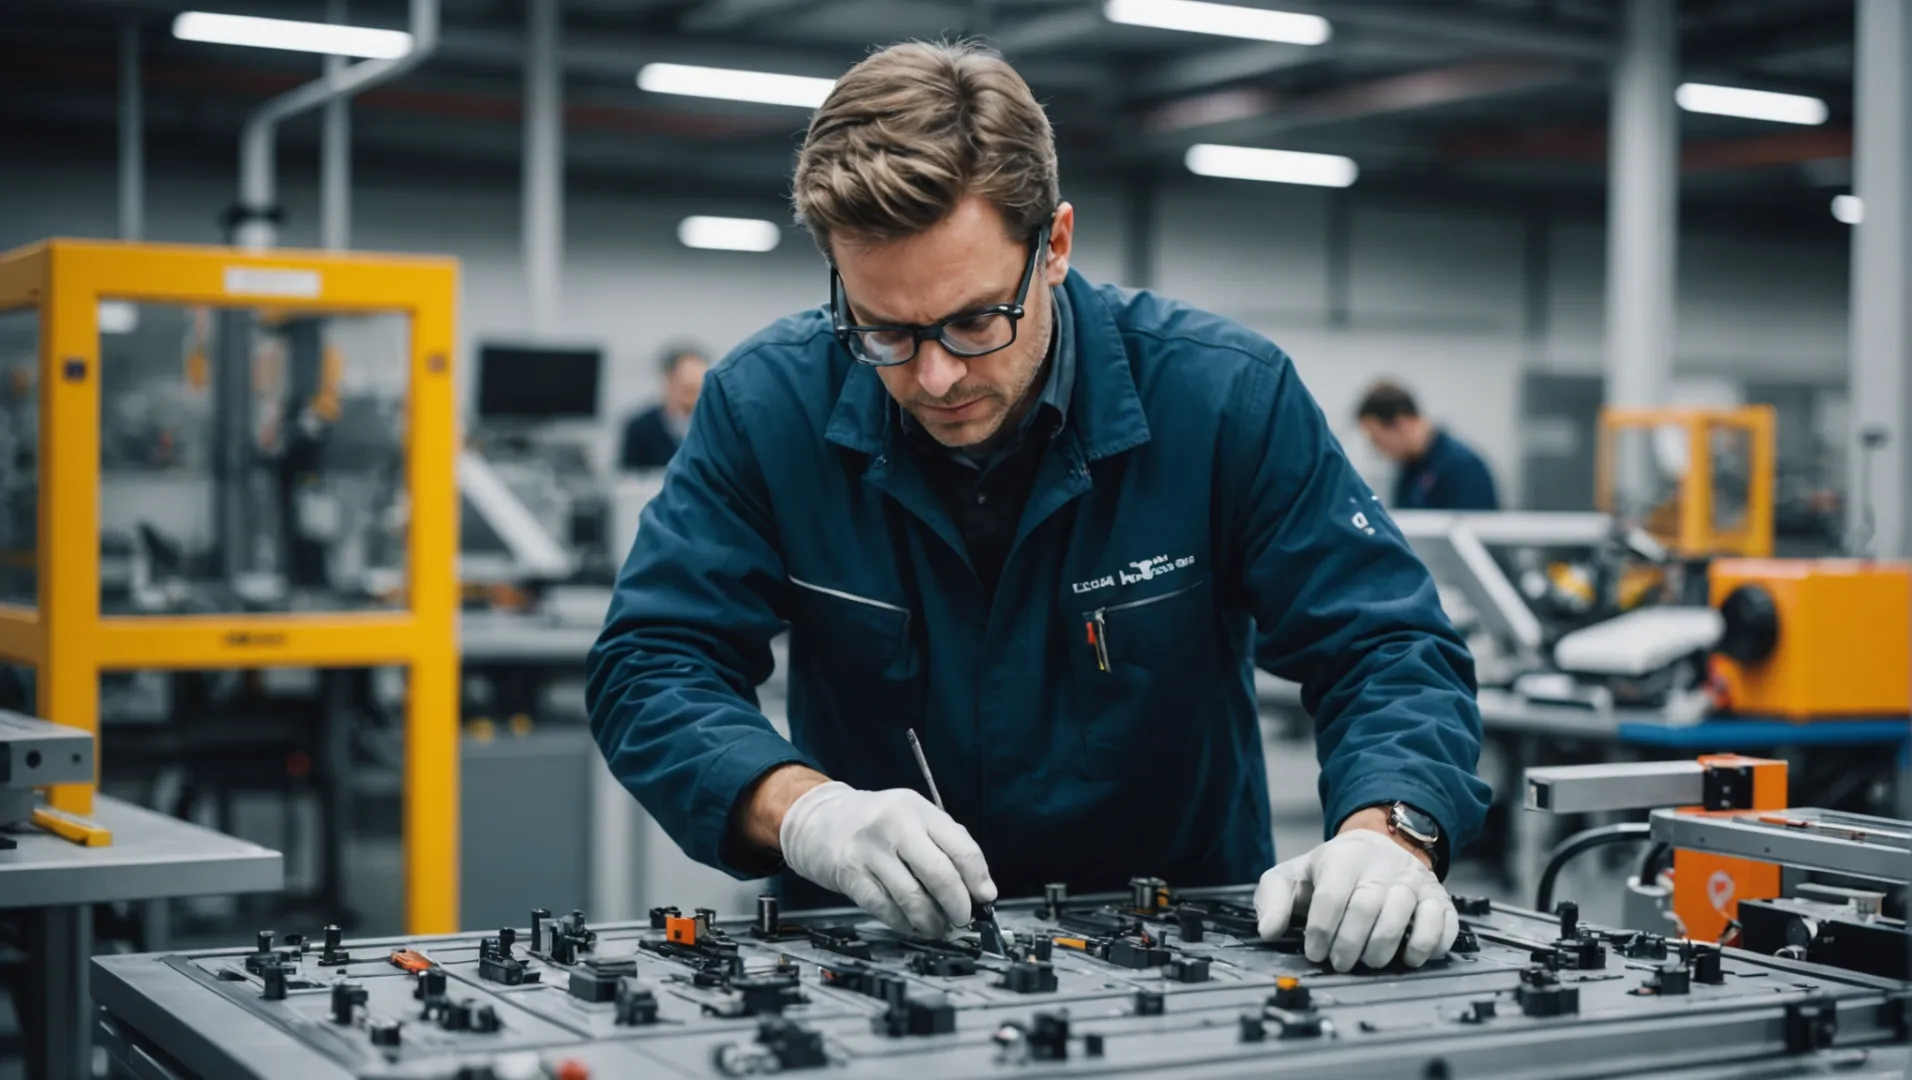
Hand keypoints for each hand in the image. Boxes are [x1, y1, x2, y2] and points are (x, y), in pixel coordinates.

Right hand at [778, 781, 996, 937]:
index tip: (986, 898)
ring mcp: (870, 850)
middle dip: (958, 905)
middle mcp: (895, 825)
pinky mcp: (850, 875)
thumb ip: (945, 842)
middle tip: (963, 919)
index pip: (960, 846)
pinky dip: (904, 923)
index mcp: (917, 809)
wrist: (818, 820)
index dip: (978, 878)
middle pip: (940, 873)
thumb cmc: (874, 823)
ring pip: (912, 897)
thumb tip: (979, 884)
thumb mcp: (911, 816)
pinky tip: (911, 925)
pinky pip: (885, 908)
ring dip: (932, 921)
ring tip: (939, 928)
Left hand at [1253, 829, 1457, 971]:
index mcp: (1344, 857)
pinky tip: (1408, 957)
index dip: (1321, 930)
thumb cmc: (1334, 870)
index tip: (1314, 952)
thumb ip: (1273, 898)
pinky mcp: (1439, 898)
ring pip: (1402, 914)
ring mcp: (1414, 881)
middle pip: (1366, 907)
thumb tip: (1268, 930)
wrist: (1381, 846)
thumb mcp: (1295, 875)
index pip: (1331, 895)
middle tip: (1339, 963)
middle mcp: (1383, 865)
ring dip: (1382, 948)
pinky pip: (1441, 922)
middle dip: (1348, 944)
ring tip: (1368, 961)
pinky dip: (1427, 945)